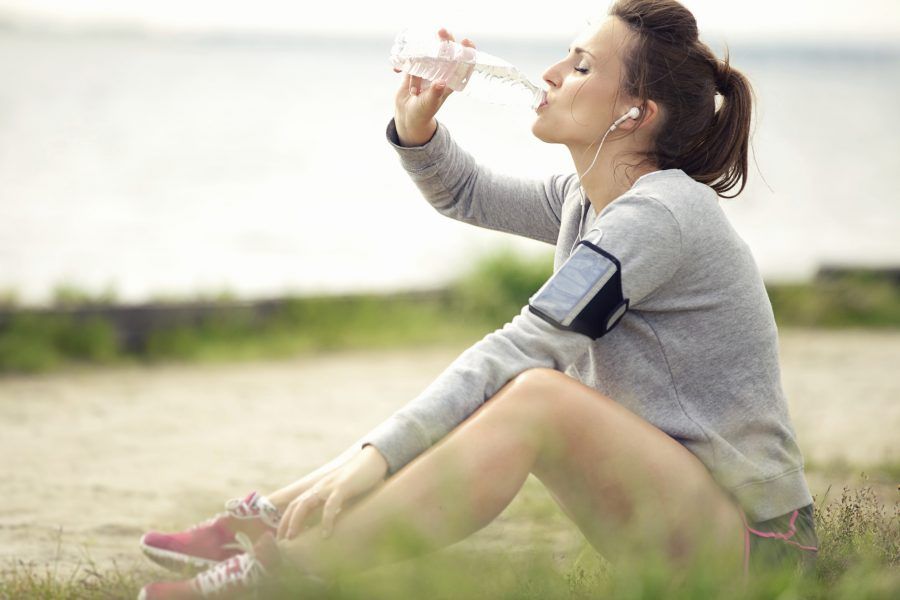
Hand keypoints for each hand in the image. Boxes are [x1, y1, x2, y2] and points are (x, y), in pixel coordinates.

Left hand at [276, 445, 389, 539]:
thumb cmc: (360, 481)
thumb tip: (331, 528)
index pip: (296, 504)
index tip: (282, 537)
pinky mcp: (343, 487)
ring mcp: (330, 486)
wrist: (373, 461)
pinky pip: (330, 504)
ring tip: (293, 537)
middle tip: (282, 541)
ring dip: (297, 521)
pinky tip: (326, 534)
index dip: (286, 520)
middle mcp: (320, 487)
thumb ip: (336, 508)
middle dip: (286, 522)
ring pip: (306, 503)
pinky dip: (326, 519)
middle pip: (296, 505)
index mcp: (319, 490)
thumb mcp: (344, 496)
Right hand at [393, 28, 476, 146]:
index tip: (467, 41)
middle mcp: (440, 73)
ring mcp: (427, 71)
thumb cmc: (423, 113)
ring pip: (429, 53)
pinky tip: (396, 70)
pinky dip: (404, 62)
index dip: (467, 52)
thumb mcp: (429, 104)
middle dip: (445, 41)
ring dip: (424, 46)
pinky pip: (411, 61)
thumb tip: (440, 83)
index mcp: (449, 81)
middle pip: (446, 53)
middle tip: (442, 31)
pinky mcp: (414, 70)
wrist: (408, 117)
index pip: (463, 64)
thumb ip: (434, 93)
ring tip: (418, 43)